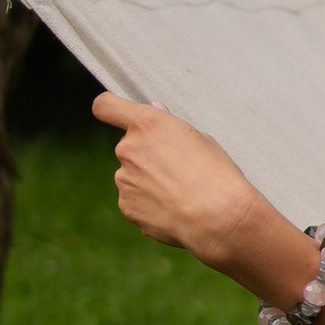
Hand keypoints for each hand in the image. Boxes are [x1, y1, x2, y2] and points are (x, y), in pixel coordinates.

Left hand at [93, 92, 277, 274]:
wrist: (218, 218)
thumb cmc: (216, 174)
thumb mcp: (200, 139)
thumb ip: (169, 127)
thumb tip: (155, 112)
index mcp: (146, 124)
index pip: (106, 106)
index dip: (110, 109)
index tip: (117, 115)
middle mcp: (128, 148)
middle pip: (129, 147)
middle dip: (147, 155)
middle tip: (178, 170)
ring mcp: (124, 179)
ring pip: (132, 176)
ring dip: (149, 181)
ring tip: (180, 195)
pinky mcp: (126, 206)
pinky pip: (135, 200)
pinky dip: (150, 204)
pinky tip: (174, 210)